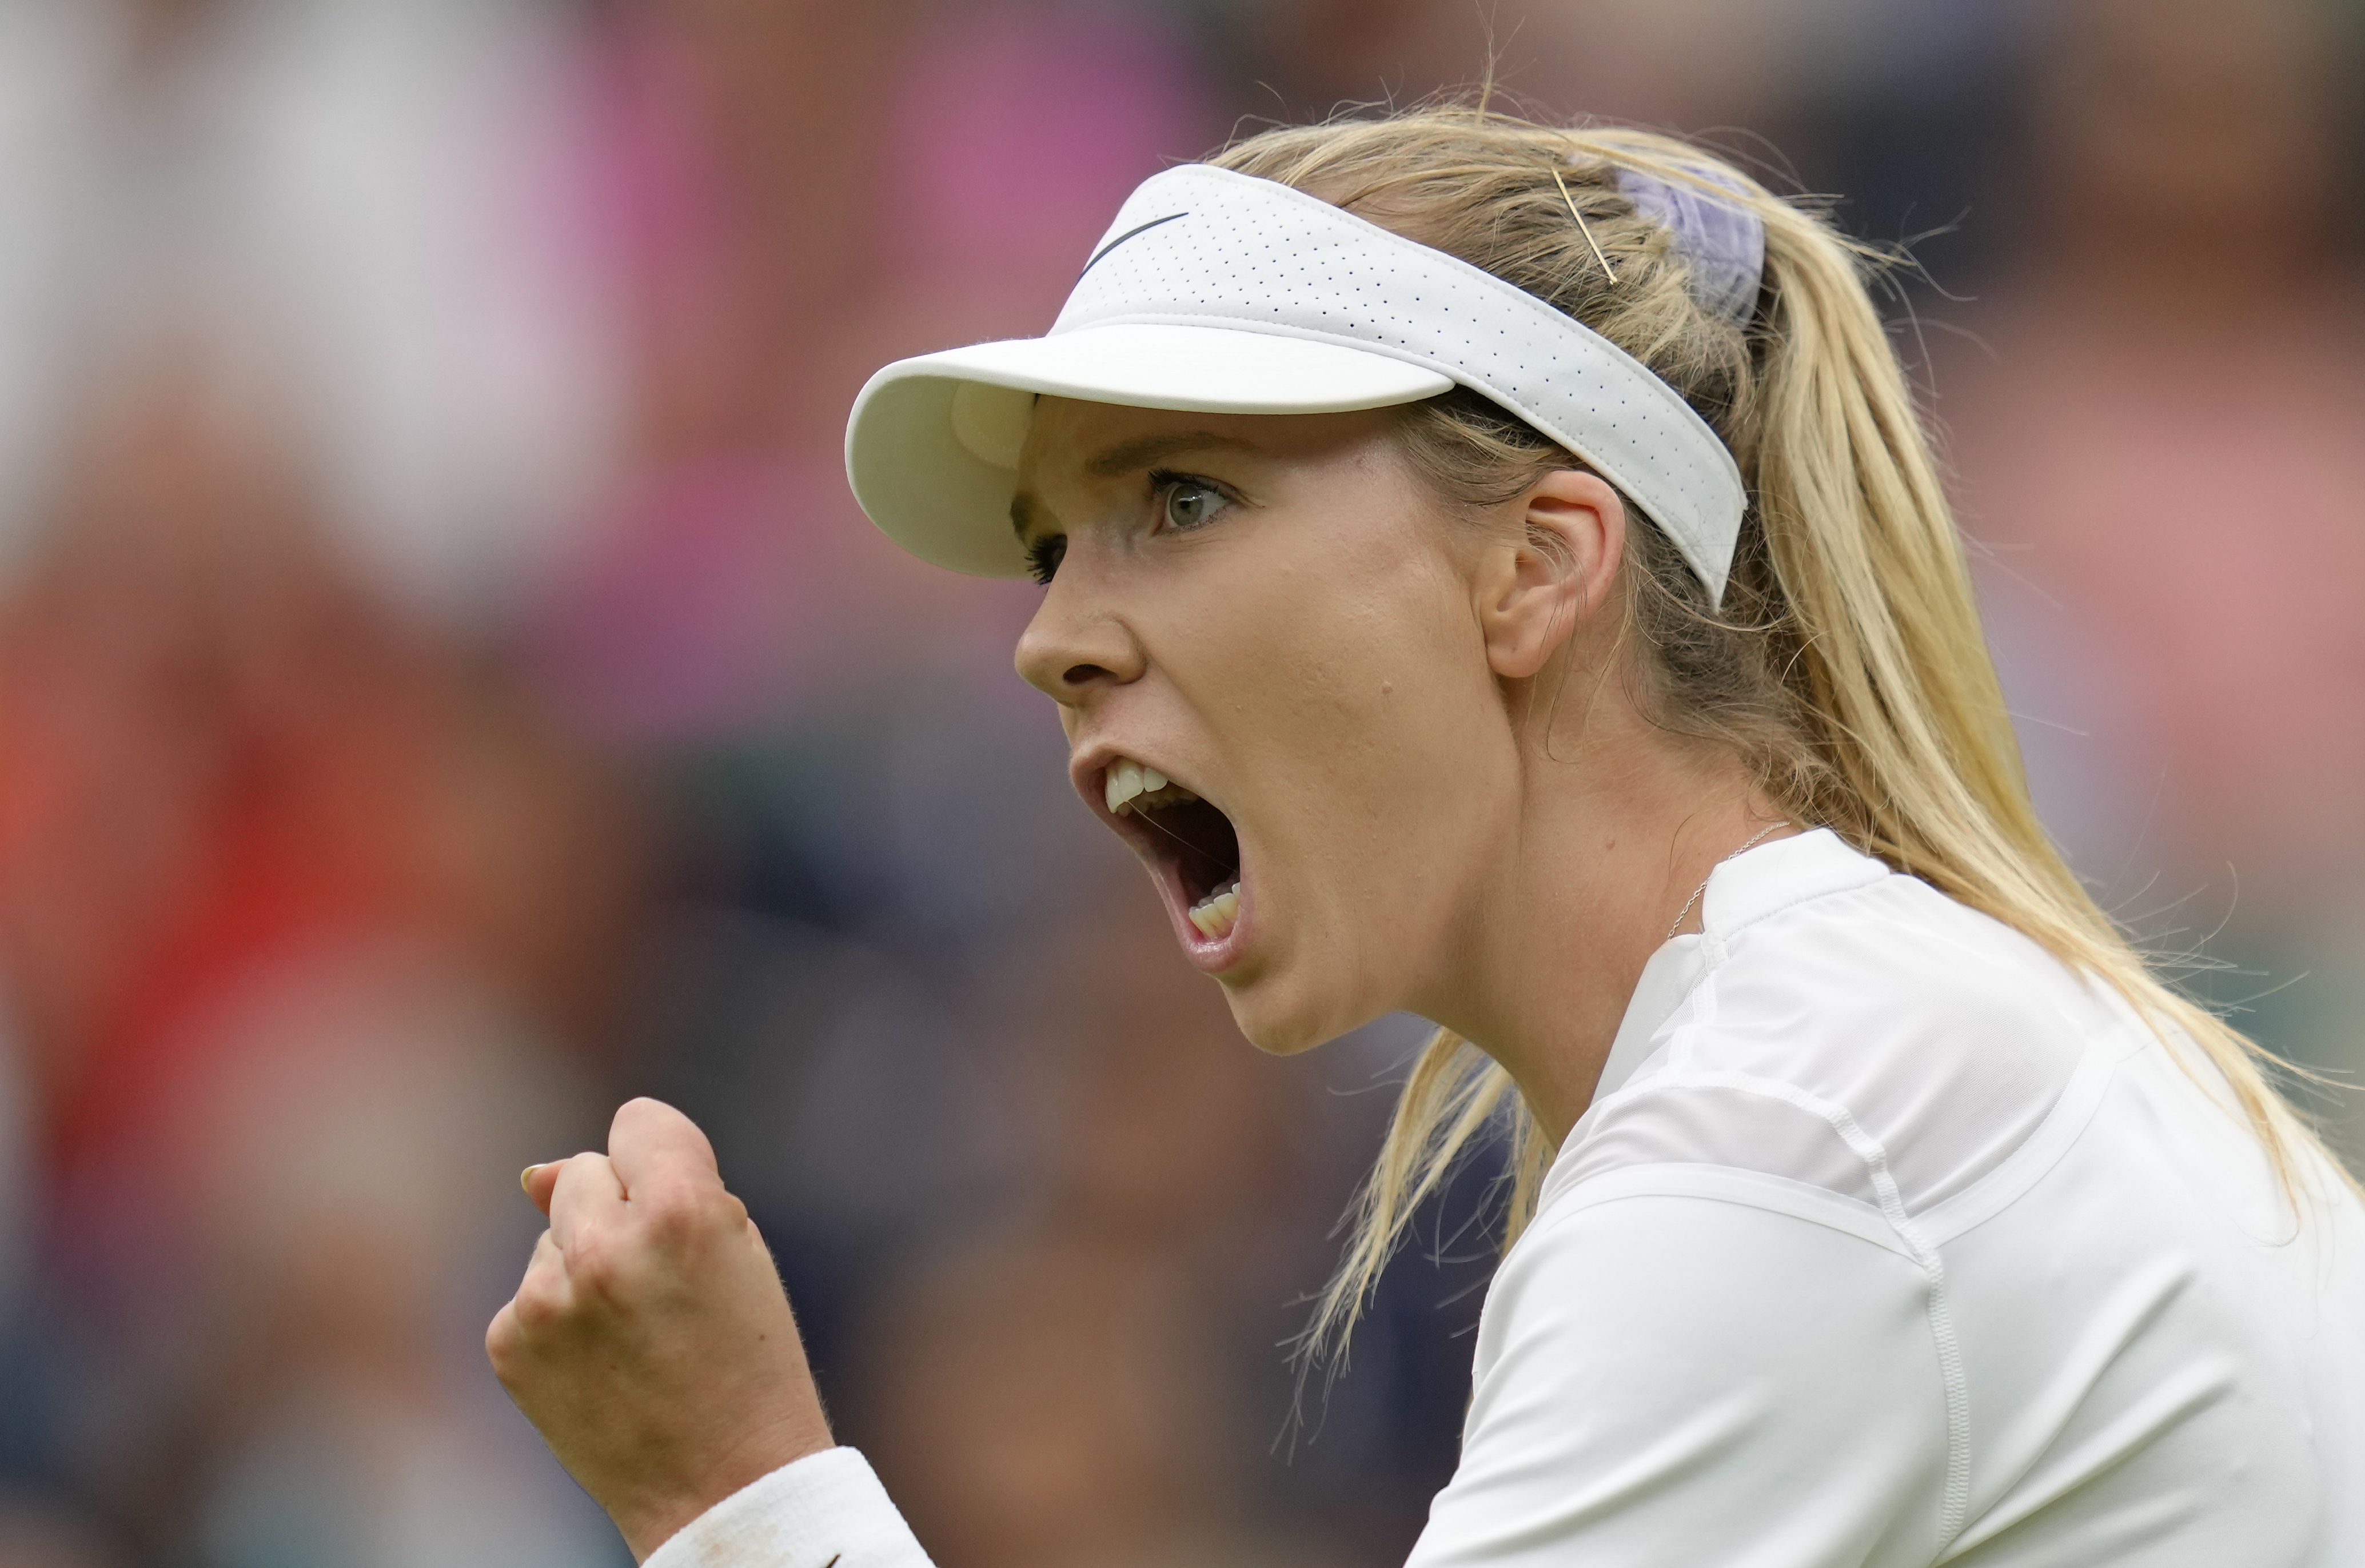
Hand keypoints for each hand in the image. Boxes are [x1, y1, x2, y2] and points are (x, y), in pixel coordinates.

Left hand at [488, 1098, 833, 1561]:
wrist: (722, 1488)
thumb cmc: (748, 1362)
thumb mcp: (736, 1255)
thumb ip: (652, 1189)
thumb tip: (531, 1176)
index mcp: (680, 1210)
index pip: (637, 1121)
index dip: (661, 1158)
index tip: (677, 1201)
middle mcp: (604, 1246)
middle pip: (582, 1171)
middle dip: (614, 1209)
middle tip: (661, 1281)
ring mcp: (548, 1298)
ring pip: (552, 1237)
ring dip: (584, 1267)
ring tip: (636, 1335)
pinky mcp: (510, 1343)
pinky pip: (528, 1294)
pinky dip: (559, 1320)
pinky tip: (601, 1364)